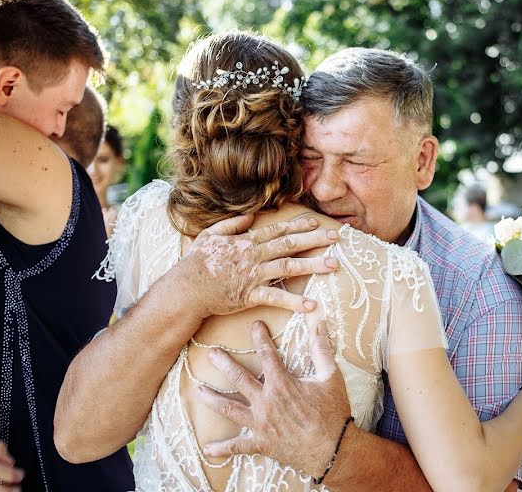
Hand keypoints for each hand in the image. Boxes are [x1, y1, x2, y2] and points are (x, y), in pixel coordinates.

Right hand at [178, 215, 339, 319]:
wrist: (185, 289)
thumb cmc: (195, 263)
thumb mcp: (210, 235)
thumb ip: (231, 224)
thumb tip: (250, 216)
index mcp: (246, 242)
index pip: (277, 231)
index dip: (298, 226)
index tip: (316, 223)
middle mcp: (254, 256)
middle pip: (290, 244)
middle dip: (314, 240)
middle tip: (336, 237)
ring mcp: (253, 275)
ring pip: (288, 267)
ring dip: (313, 265)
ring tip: (334, 265)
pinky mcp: (250, 295)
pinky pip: (275, 297)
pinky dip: (294, 301)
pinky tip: (311, 305)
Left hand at [196, 319, 350, 476]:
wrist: (332, 449)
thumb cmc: (333, 412)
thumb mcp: (331, 377)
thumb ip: (322, 349)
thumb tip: (319, 323)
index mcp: (282, 384)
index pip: (267, 355)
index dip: (261, 338)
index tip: (255, 326)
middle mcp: (266, 402)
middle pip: (239, 379)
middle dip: (224, 364)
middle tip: (211, 354)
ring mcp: (260, 423)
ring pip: (230, 409)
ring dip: (213, 399)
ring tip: (198, 390)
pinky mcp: (261, 443)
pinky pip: (238, 446)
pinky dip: (222, 448)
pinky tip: (207, 449)